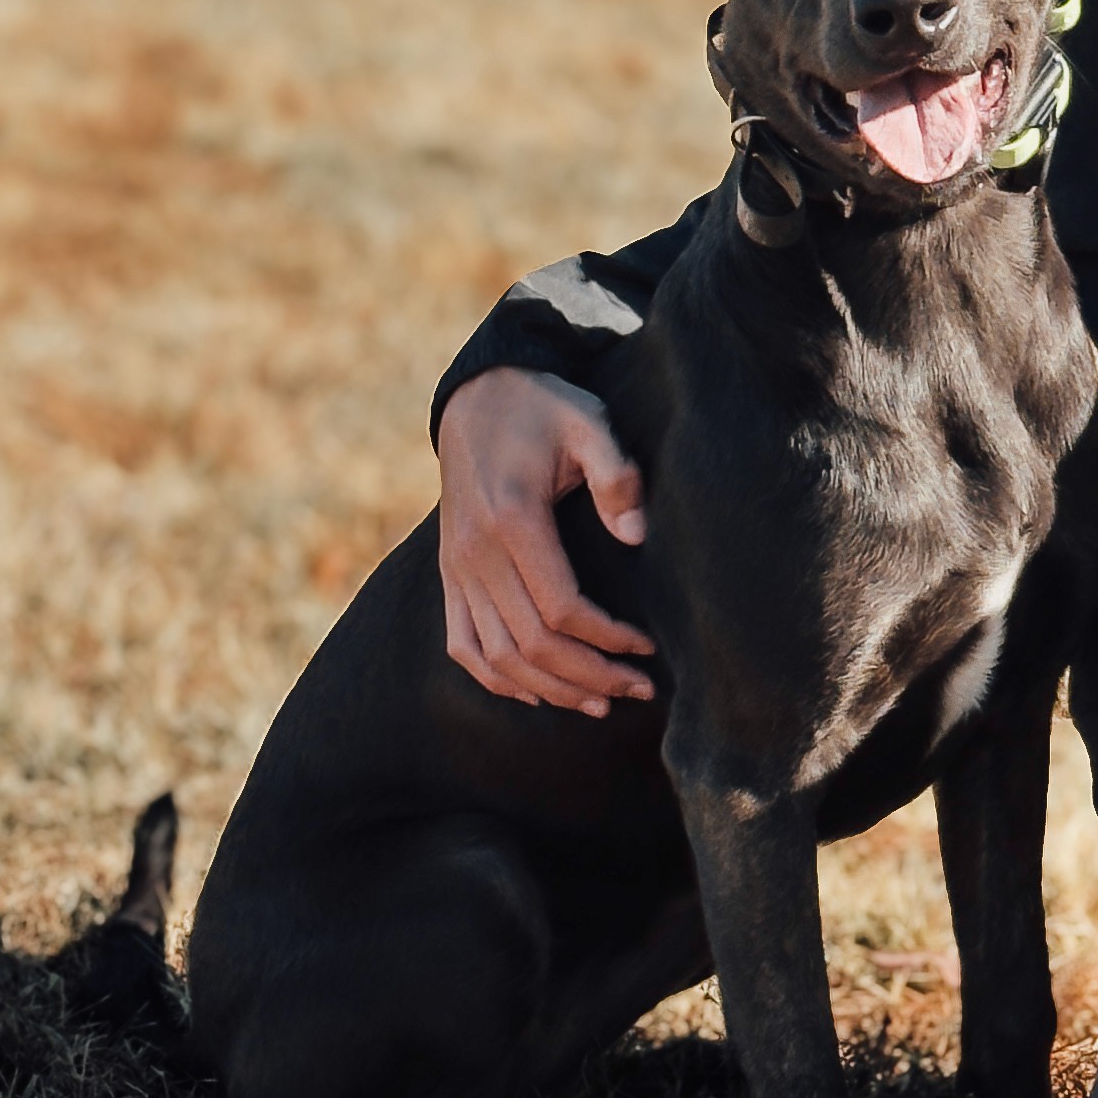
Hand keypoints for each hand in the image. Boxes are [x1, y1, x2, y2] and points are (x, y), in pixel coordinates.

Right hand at [437, 371, 656, 715]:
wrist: (477, 395)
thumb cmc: (543, 408)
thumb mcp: (588, 421)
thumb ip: (616, 473)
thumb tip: (635, 535)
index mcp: (512, 518)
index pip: (561, 607)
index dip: (607, 637)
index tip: (647, 646)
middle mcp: (476, 552)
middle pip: (531, 643)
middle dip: (589, 675)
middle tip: (637, 689)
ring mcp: (457, 566)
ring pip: (497, 655)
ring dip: (550, 688)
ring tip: (599, 703)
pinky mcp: (449, 572)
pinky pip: (461, 643)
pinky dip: (495, 678)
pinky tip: (536, 693)